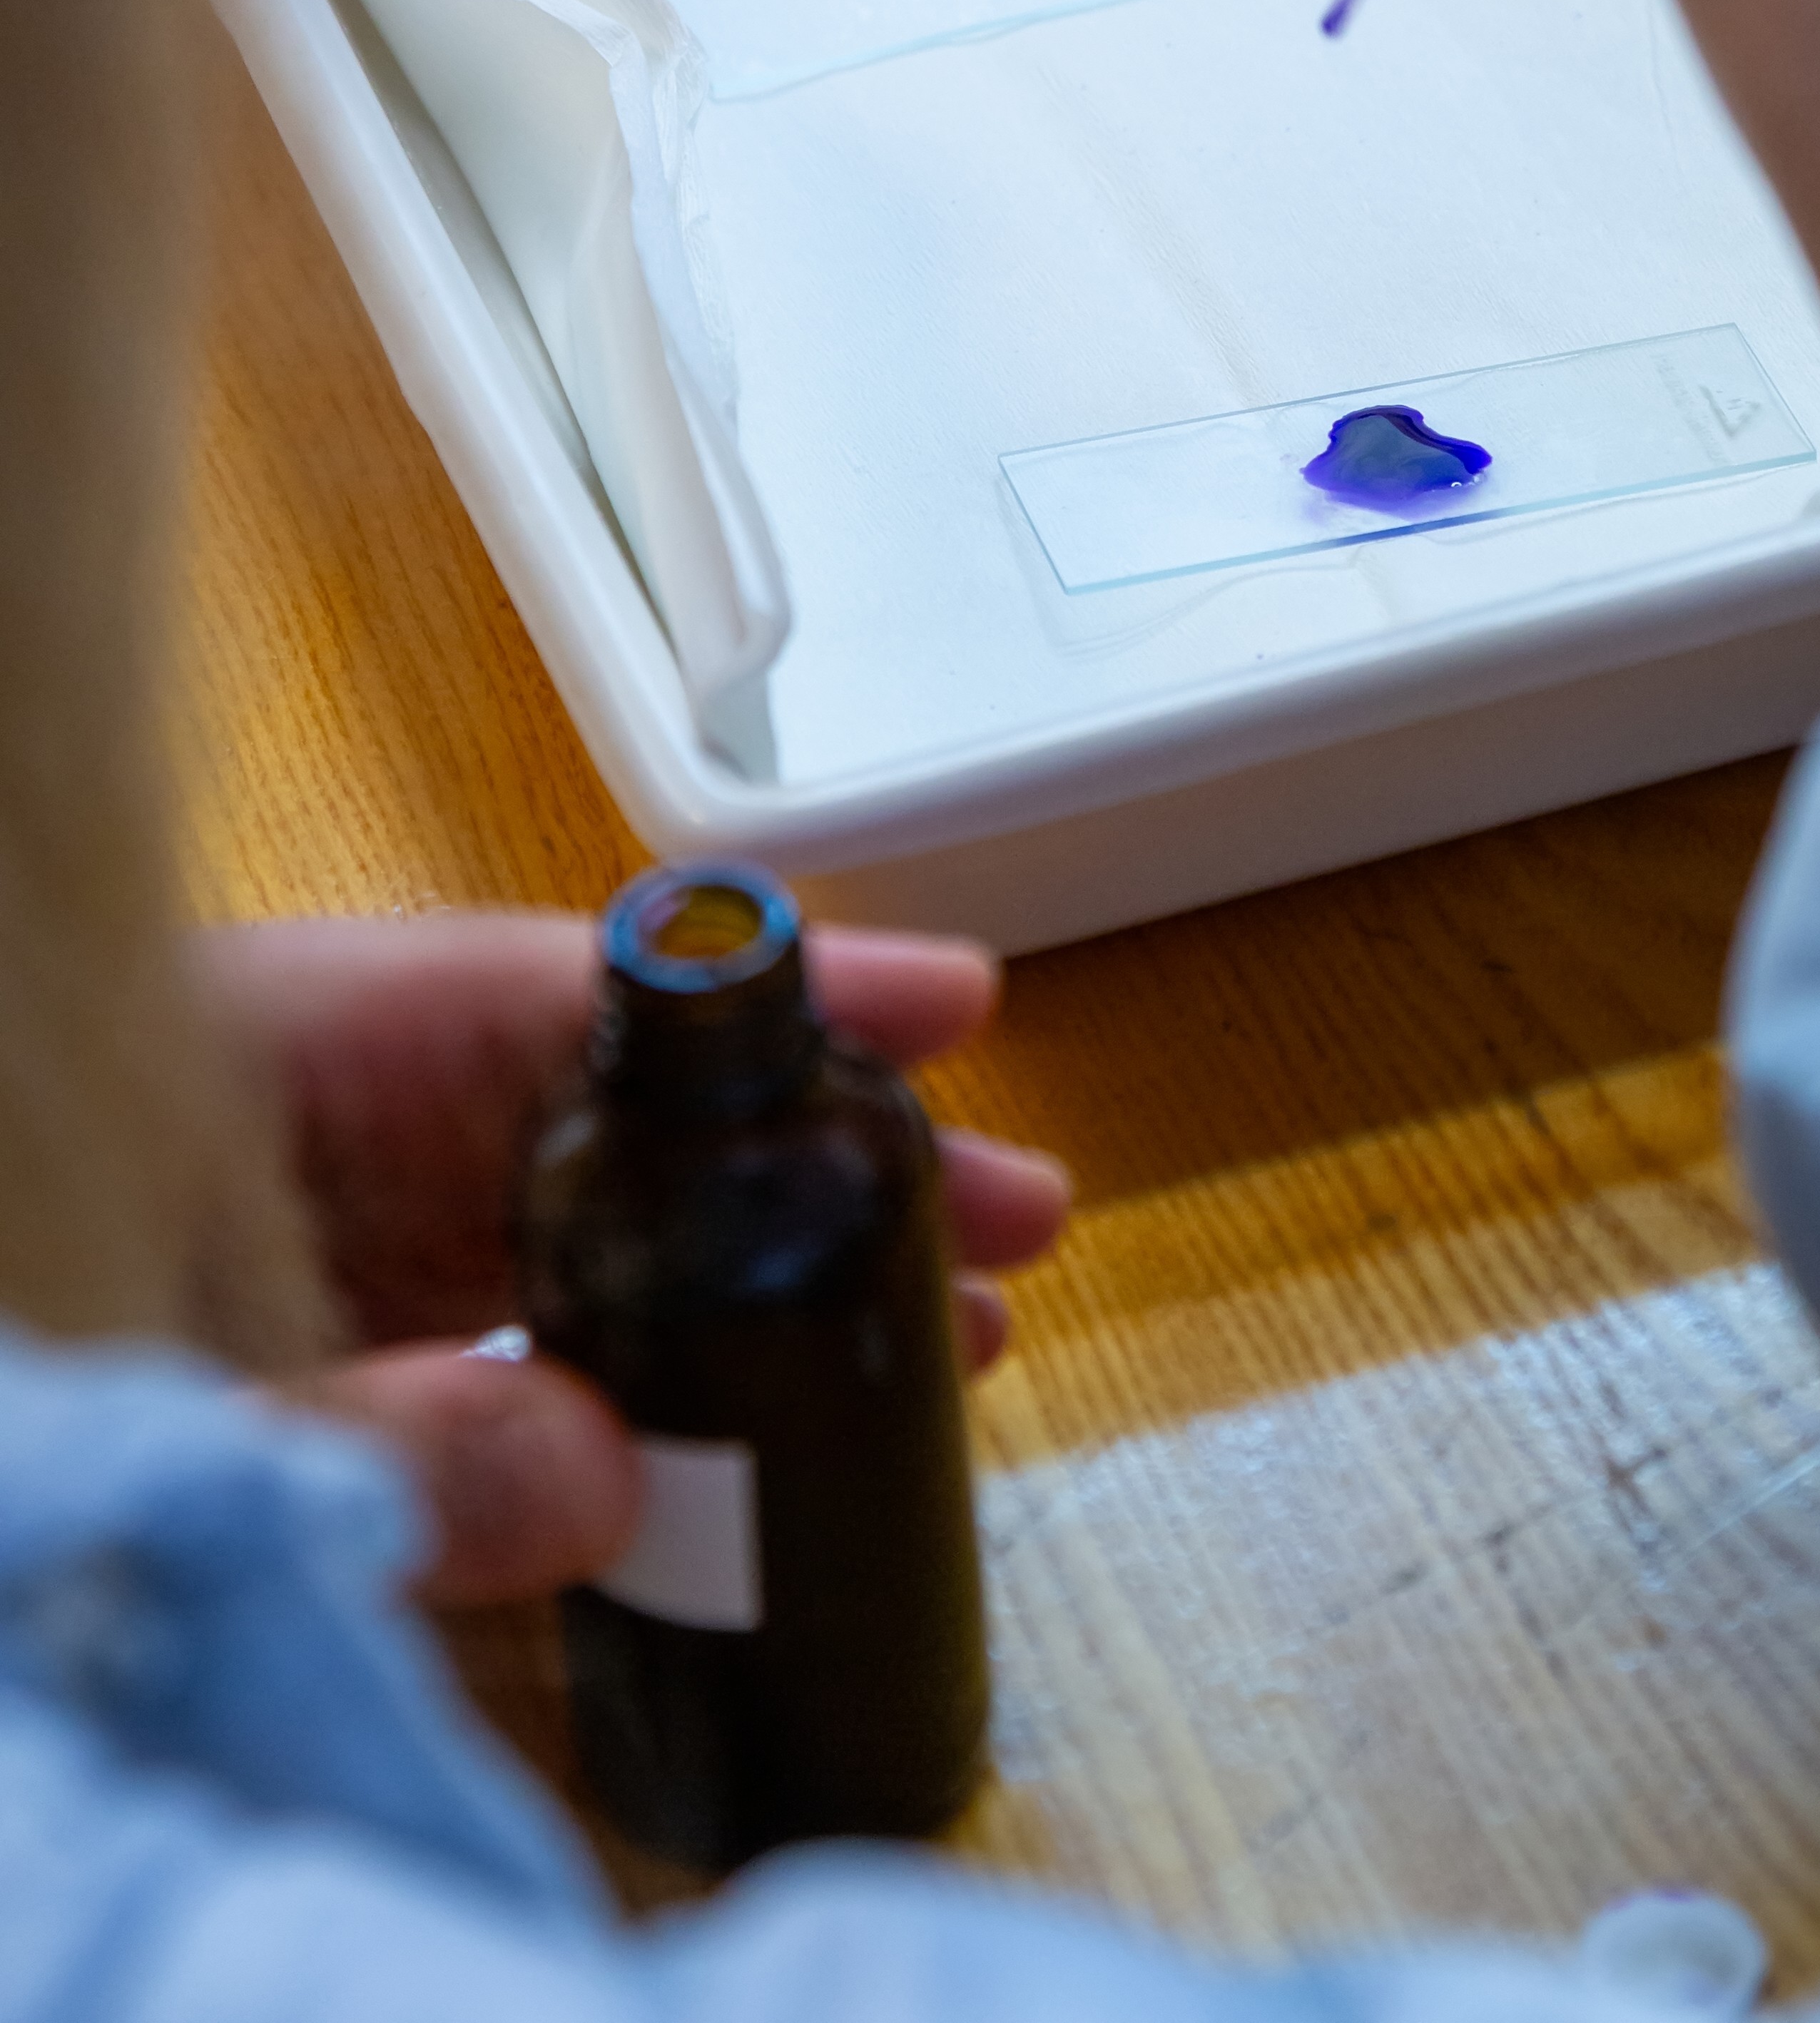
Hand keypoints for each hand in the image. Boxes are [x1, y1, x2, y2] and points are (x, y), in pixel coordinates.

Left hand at [198, 913, 1069, 1607]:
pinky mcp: (308, 1367)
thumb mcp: (150, 1389)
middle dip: (817, 1153)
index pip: (555, 991)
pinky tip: (753, 1447)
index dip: (762, 990)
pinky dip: (645, 1381)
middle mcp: (311, 1132)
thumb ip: (360, 1433)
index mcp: (261, 1058)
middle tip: (1020, 1211)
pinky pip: (512, 1342)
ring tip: (963, 1332)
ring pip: (590, 1233)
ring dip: (764, 1277)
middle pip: (619, 1111)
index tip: (954, 1000)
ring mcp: (310, 1249)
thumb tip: (618, 1477)